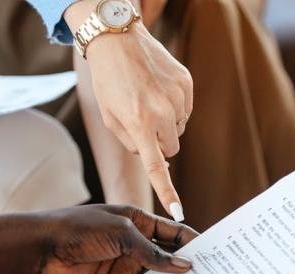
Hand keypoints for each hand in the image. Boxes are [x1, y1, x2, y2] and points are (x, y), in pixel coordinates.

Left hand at [34, 204, 197, 273]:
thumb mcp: (121, 234)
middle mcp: (135, 245)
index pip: (174, 233)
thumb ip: (153, 253)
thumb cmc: (78, 229)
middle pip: (169, 259)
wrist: (40, 249)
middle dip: (189, 269)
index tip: (217, 256)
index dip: (195, 244)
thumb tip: (185, 266)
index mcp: (139, 222)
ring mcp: (125, 268)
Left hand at [65, 1, 192, 220]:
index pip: (157, 167)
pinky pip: (186, 110)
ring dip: (167, 125)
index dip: (168, 192)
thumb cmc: (109, 82)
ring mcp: (177, 97)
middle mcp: (162, 112)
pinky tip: (158, 91)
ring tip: (148, 102)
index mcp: (138, 124)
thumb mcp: (110, 117)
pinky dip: (175, 107)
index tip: (179, 212)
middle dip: (160, 144)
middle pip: (172, 149)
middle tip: (143, 125)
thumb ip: (132, 143)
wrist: (118, 40)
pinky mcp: (186, 84)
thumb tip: (156, 158)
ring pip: (179, 130)